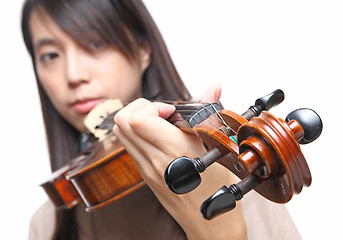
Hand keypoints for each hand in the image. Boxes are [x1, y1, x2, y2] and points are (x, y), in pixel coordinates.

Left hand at [113, 83, 245, 238]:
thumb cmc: (218, 190)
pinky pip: (130, 146)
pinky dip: (139, 133)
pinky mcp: (144, 175)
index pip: (137, 119)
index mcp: (173, 152)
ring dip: (137, 119)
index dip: (152, 106)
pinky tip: (161, 137)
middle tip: (162, 112)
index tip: (172, 110)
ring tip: (161, 123)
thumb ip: (209, 111)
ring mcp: (145, 170)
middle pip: (122, 122)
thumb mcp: (216, 148)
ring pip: (122, 133)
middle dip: (140, 107)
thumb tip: (213, 85)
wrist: (210, 224)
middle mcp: (153, 161)